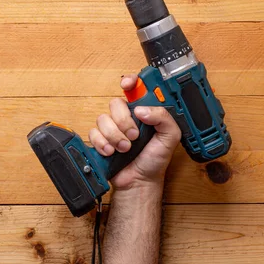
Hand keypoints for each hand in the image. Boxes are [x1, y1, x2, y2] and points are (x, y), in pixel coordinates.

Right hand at [88, 74, 180, 189]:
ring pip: (103, 118)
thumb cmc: (155, 161)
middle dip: (123, 121)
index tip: (127, 84)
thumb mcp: (170, 137)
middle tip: (134, 136)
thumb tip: (142, 109)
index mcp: (145, 113)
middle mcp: (127, 117)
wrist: (140, 181)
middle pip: (115, 103)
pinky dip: (103, 143)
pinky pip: (93, 133)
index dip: (130, 82)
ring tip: (125, 149)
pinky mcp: (101, 139)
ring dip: (114, 136)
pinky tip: (112, 152)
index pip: (135, 89)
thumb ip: (163, 118)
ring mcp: (113, 128)